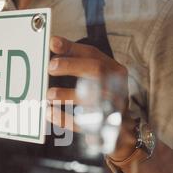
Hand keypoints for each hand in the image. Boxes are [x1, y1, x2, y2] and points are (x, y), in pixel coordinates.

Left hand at [46, 36, 134, 158]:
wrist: (123, 130)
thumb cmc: (104, 95)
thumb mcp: (98, 75)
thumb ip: (77, 59)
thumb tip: (53, 43)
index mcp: (115, 71)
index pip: (93, 55)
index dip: (72, 49)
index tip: (52, 44)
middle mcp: (117, 87)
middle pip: (97, 71)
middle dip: (72, 66)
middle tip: (50, 67)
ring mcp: (113, 108)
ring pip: (93, 98)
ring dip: (68, 94)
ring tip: (49, 94)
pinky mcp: (103, 128)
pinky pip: (83, 124)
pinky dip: (65, 119)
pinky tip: (49, 113)